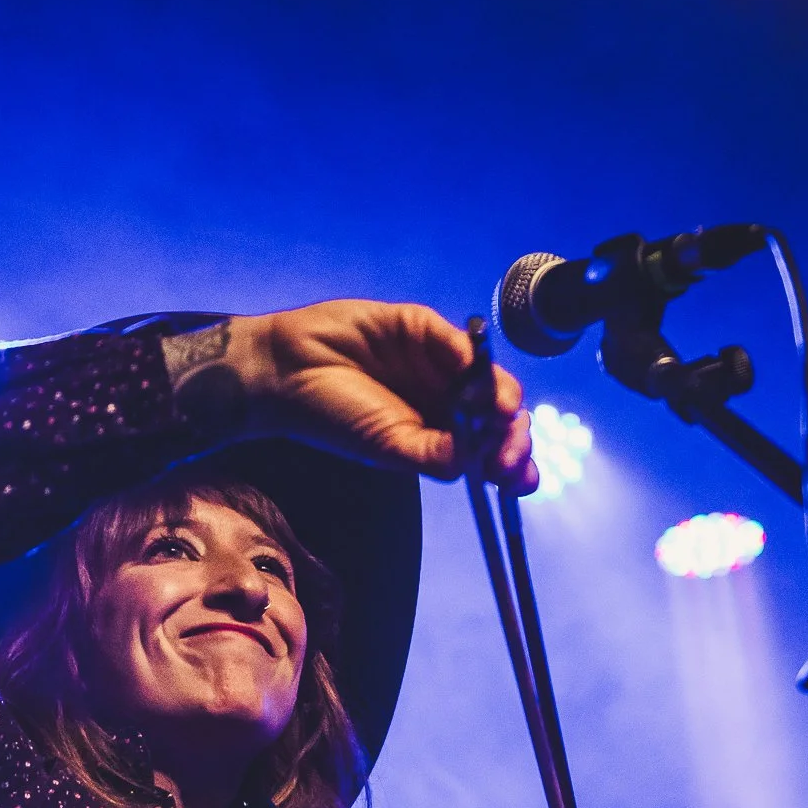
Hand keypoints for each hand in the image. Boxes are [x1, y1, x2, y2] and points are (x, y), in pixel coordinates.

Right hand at [225, 302, 534, 488]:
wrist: (290, 371)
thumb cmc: (335, 417)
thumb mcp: (390, 449)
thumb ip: (435, 456)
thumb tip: (481, 462)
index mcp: (443, 439)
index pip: (492, 455)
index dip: (513, 465)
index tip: (516, 477)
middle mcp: (450, 404)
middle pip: (502, 420)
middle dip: (515, 436)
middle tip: (510, 450)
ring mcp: (441, 367)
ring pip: (492, 381)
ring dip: (503, 398)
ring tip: (499, 413)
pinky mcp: (427, 330)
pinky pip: (461, 342)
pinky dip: (474, 355)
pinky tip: (474, 372)